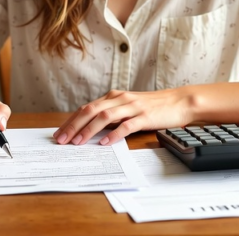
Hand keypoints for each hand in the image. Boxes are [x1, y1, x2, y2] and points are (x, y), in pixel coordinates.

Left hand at [53, 88, 192, 146]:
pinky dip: (113, 134)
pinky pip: (126, 125)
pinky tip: (105, 143)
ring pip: (105, 116)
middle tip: (61, 140)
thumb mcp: (128, 107)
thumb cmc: (153, 107)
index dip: (71, 120)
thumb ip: (111, 115)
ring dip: (89, 130)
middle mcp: (120, 99)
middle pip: (91, 110)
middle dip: (73, 125)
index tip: (59, 133)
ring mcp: (132, 107)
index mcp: (114, 96)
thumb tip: (90, 129)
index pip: (87, 108)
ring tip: (78, 142)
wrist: (179, 101)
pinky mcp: (145, 116)